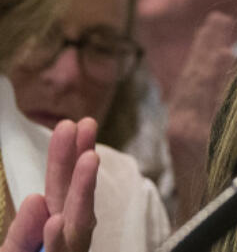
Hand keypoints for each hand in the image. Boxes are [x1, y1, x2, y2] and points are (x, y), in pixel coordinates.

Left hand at [1, 118, 97, 251]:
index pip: (63, 184)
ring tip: (89, 159)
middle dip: (79, 160)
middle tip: (86, 124)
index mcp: (55, 224)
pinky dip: (57, 240)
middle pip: (73, 196)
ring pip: (78, 222)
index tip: (77, 123)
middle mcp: (69, 235)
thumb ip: (20, 233)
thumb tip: (35, 198)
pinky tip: (55, 222)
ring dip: (83, 190)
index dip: (69, 154)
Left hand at [165, 11, 236, 222]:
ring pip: (190, 87)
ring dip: (205, 59)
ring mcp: (181, 133)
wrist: (188, 228)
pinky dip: (205, 80)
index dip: (211, 56)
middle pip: (194, 78)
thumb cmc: (208, 202)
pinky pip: (192, 101)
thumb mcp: (221, 170)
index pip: (201, 82)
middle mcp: (183, 128)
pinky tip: (220, 71)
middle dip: (206, 47)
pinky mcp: (184, 142)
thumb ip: (234, 135)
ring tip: (218, 33)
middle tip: (219, 18)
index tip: (222, 30)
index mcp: (191, 132)